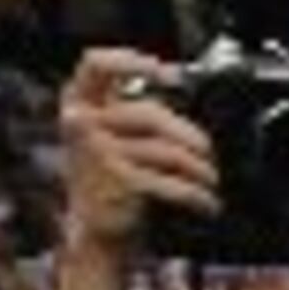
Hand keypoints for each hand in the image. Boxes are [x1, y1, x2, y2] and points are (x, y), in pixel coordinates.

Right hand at [58, 48, 212, 255]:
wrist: (96, 227)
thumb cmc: (113, 173)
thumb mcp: (111, 131)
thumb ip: (134, 106)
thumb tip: (178, 84)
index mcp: (78, 100)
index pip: (97, 64)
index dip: (133, 62)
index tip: (170, 75)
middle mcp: (82, 121)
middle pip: (152, 113)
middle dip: (191, 135)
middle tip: (208, 153)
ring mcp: (99, 152)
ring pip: (169, 151)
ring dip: (201, 169)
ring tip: (210, 180)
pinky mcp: (119, 181)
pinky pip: (172, 183)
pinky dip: (197, 195)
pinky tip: (207, 203)